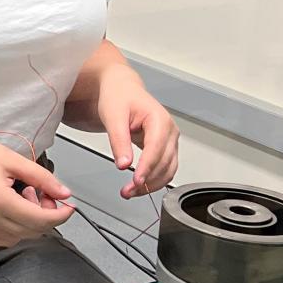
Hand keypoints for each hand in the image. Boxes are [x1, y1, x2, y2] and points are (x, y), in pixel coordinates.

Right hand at [0, 130, 72, 247]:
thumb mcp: (10, 158)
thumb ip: (41, 177)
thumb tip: (63, 192)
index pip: (41, 219)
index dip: (61, 214)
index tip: (68, 206)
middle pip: (33, 231)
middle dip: (46, 215)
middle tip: (44, 194)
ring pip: (19, 238)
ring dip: (29, 223)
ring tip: (22, 197)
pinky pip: (2, 239)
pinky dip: (14, 228)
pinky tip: (10, 207)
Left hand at [96, 67, 179, 197]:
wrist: (121, 90)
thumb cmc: (118, 97)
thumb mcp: (113, 116)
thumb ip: (119, 140)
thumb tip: (123, 164)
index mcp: (159, 119)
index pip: (156, 148)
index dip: (147, 167)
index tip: (136, 181)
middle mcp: (169, 131)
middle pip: (165, 163)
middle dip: (147, 180)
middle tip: (127, 191)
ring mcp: (169, 140)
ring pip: (168, 170)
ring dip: (151, 184)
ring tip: (130, 192)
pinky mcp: (164, 148)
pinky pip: (164, 168)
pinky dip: (153, 180)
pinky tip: (138, 186)